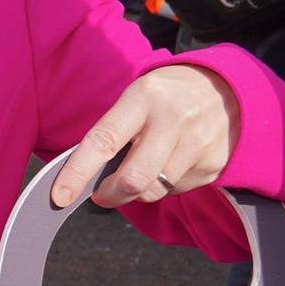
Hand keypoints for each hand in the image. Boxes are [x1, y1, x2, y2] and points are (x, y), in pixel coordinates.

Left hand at [50, 65, 239, 209]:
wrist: (224, 89)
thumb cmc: (165, 97)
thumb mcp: (135, 98)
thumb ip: (113, 132)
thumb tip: (85, 176)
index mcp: (143, 98)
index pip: (104, 141)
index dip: (78, 173)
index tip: (60, 196)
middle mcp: (173, 121)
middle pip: (133, 179)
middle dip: (110, 195)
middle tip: (102, 195)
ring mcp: (198, 144)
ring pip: (154, 191)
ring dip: (137, 192)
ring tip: (140, 171)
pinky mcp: (214, 164)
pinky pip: (176, 191)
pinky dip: (163, 186)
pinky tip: (169, 164)